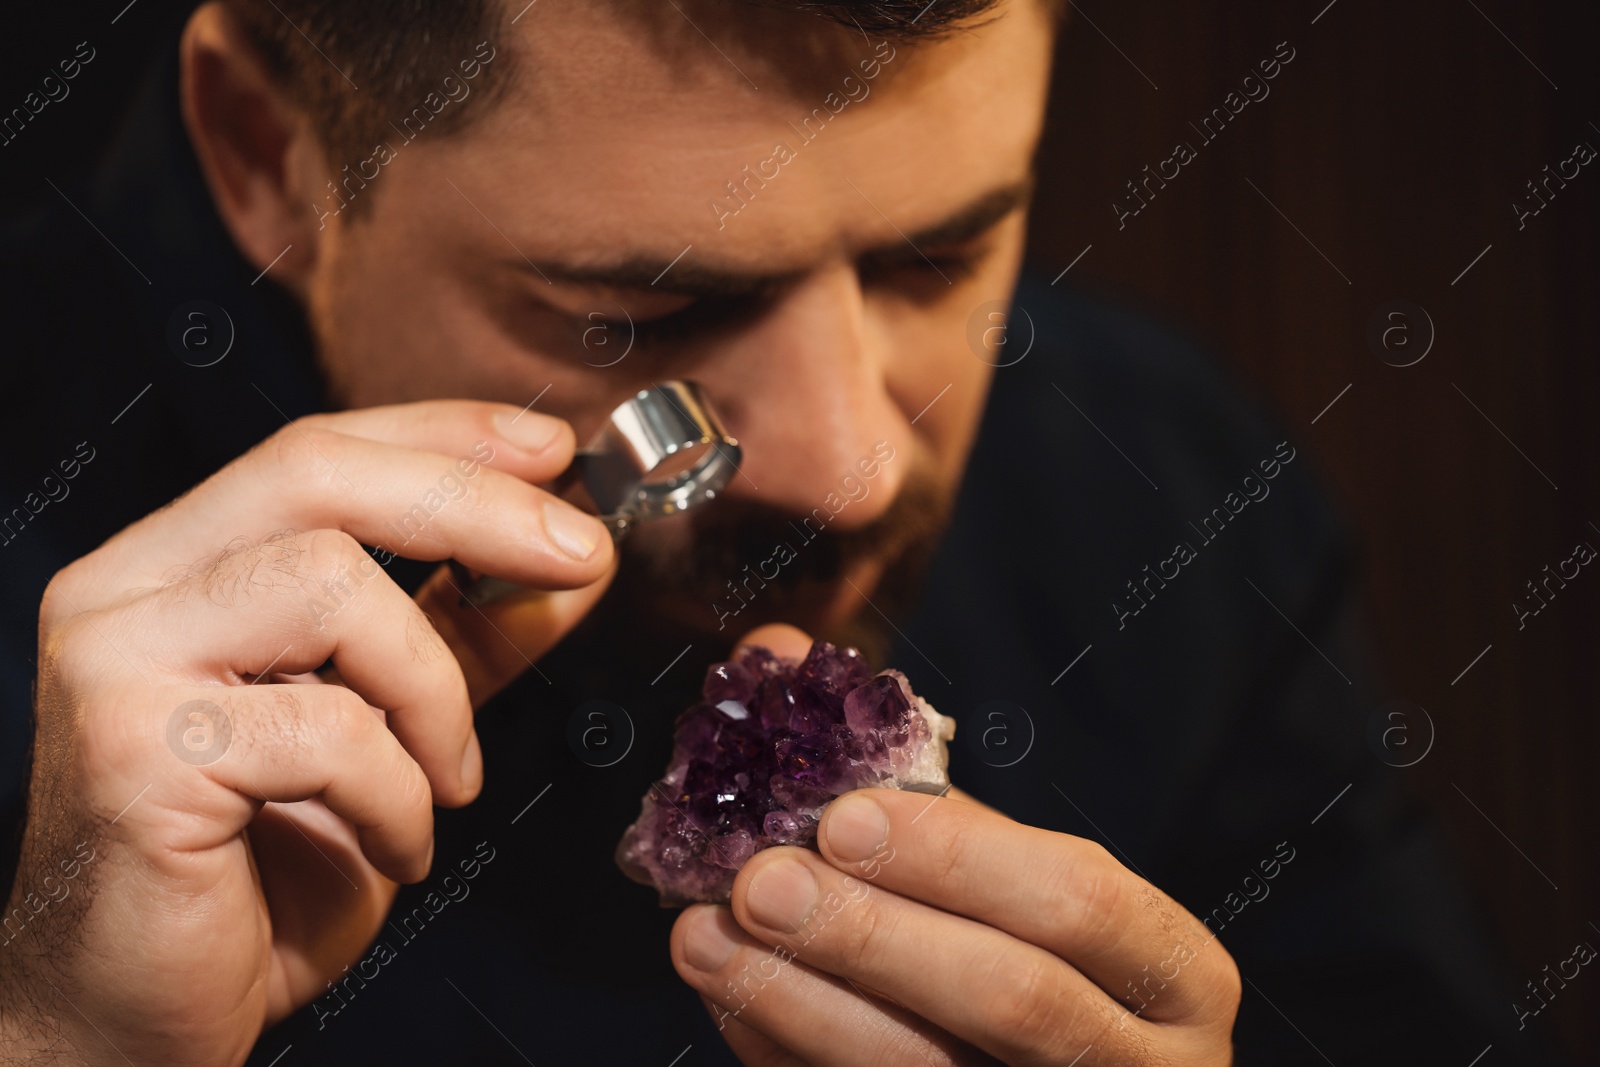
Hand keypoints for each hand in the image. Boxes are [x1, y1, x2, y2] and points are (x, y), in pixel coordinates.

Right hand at [0, 401, 614, 1064]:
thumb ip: (466, 639)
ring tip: (450, 778)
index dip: (444, 435)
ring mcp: (118, 664)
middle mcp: (127, 591)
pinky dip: (399, 791)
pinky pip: (327, 728)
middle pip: (315, 475)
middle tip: (581, 553)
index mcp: (175, 566)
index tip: (553, 450)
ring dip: (432, 687)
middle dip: (475, 505)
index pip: (316, 451)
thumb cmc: (256, 874)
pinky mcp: (134, 752)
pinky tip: (400, 843)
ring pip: (326, 583)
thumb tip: (574, 565)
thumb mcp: (392, 732)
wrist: (141, 1015)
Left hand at [671, 627, 1239, 1065]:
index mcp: (1173, 970)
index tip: (841, 814)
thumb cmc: (1029, 950)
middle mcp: (1146, 1064)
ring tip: (705, 942)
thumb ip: (907, 774)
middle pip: (1014, 1001)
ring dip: (804, 1005)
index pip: (1078, 902)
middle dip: (873, 937)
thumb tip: (775, 653)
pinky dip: (789, 1053)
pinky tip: (735, 1000)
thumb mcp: (1003, 863)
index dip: (957, 855)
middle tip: (760, 881)